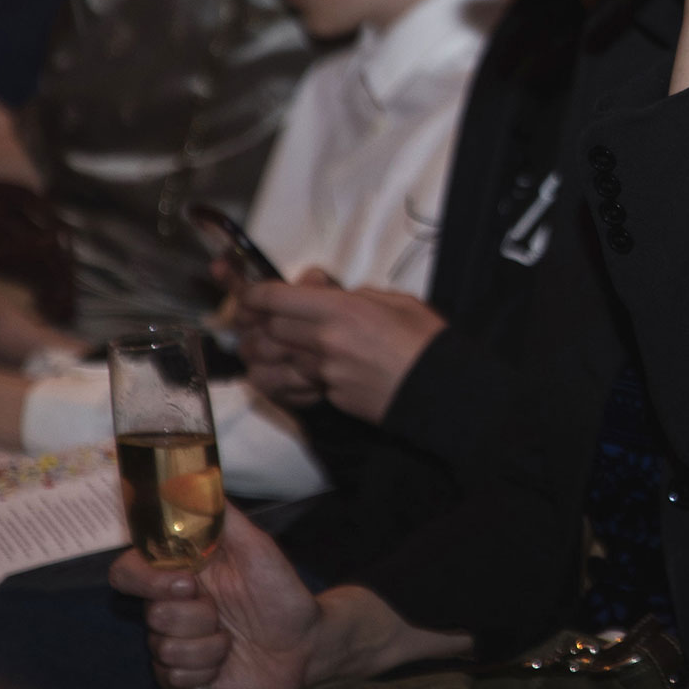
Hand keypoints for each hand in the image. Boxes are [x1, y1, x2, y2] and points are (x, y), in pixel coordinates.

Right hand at [110, 506, 320, 688]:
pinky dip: (205, 672)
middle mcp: (172, 606)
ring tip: (232, 638)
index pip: (128, 570)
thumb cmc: (281, 591)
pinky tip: (226, 662)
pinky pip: (171, 678)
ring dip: (206, 646)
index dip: (146, 580)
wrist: (304, 645)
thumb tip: (190, 484)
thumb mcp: (257, 547)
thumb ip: (221, 518)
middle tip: (223, 612)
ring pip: (161, 648)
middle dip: (195, 617)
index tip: (186, 584)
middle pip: (149, 614)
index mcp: (182, 573)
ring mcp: (176, 642)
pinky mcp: (183, 675)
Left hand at [244, 271, 444, 425]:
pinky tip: (278, 373)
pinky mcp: (331, 396)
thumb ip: (354, 293)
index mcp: (342, 309)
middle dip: (255, 323)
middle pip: (269, 329)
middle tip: (249, 320)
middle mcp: (326, 341)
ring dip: (260, 353)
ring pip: (273, 361)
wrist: (442, 389)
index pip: (277, 299)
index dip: (253, 295)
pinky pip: (294, 385)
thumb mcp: (396, 300)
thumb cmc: (426, 340)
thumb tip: (326, 291)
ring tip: (254, 348)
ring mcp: (326, 373)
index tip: (247, 295)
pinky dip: (281, 379)